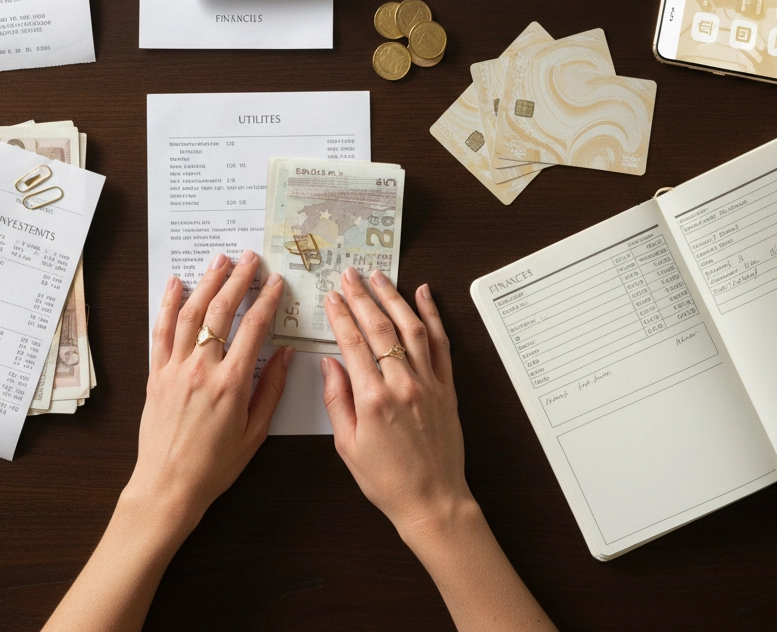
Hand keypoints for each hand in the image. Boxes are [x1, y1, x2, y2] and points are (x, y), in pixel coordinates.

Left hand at [121, 250, 291, 536]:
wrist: (167, 488)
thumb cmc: (215, 466)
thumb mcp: (255, 432)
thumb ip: (271, 389)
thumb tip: (286, 354)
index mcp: (231, 384)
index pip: (253, 328)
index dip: (266, 300)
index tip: (275, 282)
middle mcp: (202, 370)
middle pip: (220, 312)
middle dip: (238, 280)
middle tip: (250, 258)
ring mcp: (175, 370)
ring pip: (191, 315)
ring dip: (206, 283)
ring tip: (220, 260)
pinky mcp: (156, 376)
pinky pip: (161, 333)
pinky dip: (168, 305)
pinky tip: (175, 285)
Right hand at [321, 268, 473, 536]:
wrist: (433, 501)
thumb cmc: (387, 480)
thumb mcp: (348, 446)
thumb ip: (337, 401)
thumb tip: (329, 364)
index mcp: (373, 400)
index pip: (353, 344)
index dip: (341, 315)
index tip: (332, 297)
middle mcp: (402, 384)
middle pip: (380, 328)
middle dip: (362, 297)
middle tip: (350, 275)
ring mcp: (428, 382)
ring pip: (410, 327)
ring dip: (393, 297)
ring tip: (379, 276)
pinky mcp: (447, 386)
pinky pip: (440, 343)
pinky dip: (433, 315)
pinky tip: (425, 294)